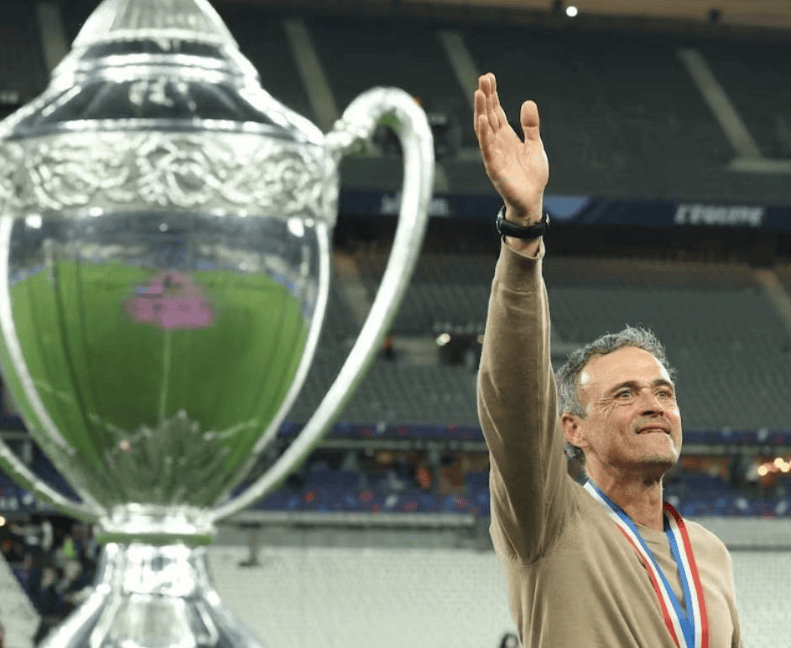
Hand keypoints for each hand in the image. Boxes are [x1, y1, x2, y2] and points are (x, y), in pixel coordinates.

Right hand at [474, 73, 548, 224]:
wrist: (531, 200)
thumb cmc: (531, 176)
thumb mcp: (535, 145)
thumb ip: (531, 126)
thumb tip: (527, 103)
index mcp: (506, 137)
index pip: (496, 112)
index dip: (492, 95)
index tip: (489, 77)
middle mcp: (497, 143)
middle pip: (488, 116)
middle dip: (485, 98)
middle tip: (482, 78)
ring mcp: (494, 155)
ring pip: (484, 130)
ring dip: (480, 111)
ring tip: (479, 93)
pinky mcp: (495, 168)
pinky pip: (487, 149)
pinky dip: (484, 135)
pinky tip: (482, 120)